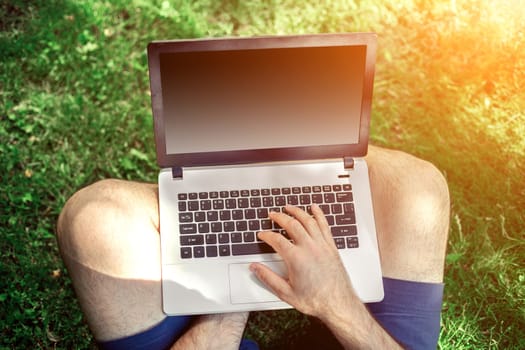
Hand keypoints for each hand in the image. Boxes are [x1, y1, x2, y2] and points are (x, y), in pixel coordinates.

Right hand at [250, 204, 356, 319]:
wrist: (338, 304)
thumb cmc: (315, 300)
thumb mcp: (286, 292)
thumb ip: (268, 278)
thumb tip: (255, 268)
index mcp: (296, 258)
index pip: (277, 239)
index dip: (267, 235)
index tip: (262, 234)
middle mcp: (309, 248)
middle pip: (292, 224)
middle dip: (280, 217)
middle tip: (272, 214)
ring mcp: (322, 245)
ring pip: (308, 221)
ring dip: (297, 211)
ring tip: (289, 207)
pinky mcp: (331, 247)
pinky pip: (324, 225)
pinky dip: (318, 214)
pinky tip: (314, 208)